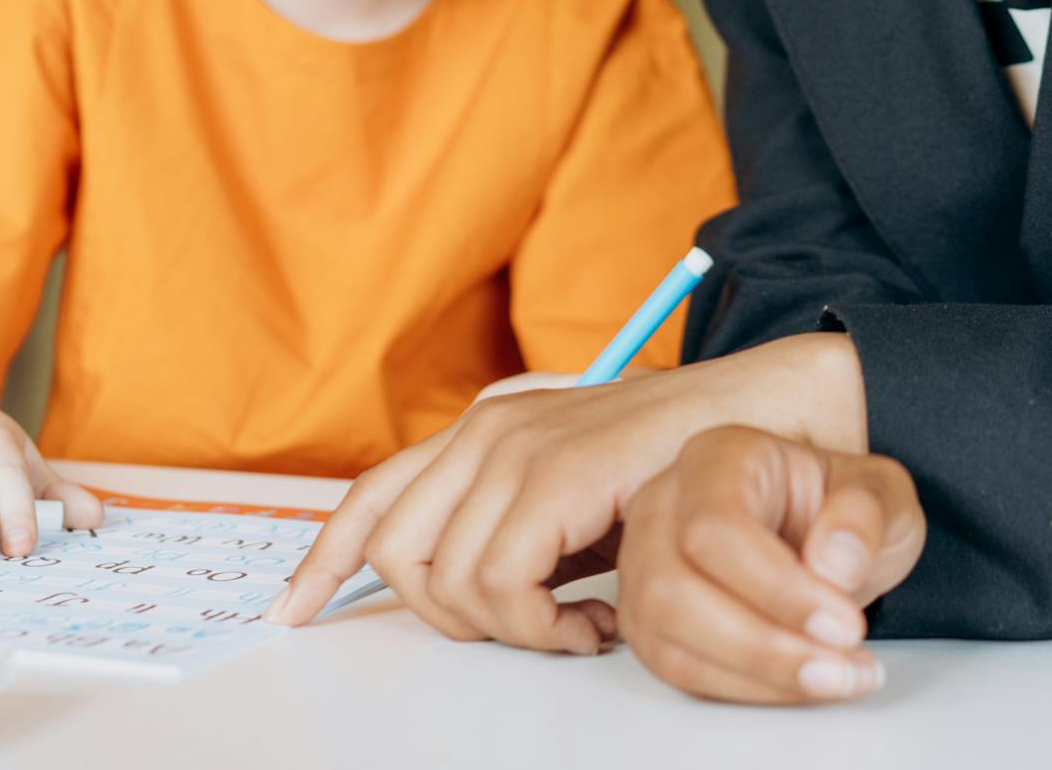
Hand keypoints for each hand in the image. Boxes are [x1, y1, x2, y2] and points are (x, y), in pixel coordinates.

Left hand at [267, 333, 866, 649]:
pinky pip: (501, 584)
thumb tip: (456, 585)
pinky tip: (594, 625)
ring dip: (507, 630)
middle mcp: (485, 430)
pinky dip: (541, 628)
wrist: (756, 420)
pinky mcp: (556, 474)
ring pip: (445, 579)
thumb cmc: (671, 468)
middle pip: (395, 550)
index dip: (324, 558)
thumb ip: (512, 520)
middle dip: (445, 617)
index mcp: (481, 432)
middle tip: (526, 630)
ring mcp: (517, 447)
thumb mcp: (573, 497)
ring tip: (573, 627)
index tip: (295, 611)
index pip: (374, 495)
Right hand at [617, 426, 923, 703]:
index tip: (843, 625)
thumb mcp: (882, 493)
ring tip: (832, 679)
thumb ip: (865, 515)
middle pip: (670, 589)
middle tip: (839, 666)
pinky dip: (744, 689)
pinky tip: (800, 684)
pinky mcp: (649, 618)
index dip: (776, 588)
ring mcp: (646, 563)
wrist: (823, 539)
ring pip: (663, 638)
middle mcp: (666, 505)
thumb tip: (833, 564)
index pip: (716, 526)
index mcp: (719, 458)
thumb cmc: (841, 510)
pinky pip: (676, 669)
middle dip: (760, 646)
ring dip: (754, 676)